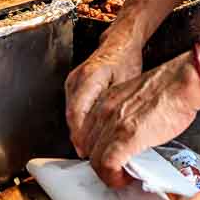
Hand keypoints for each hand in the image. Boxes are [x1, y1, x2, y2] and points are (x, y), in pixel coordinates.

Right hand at [65, 30, 142, 156]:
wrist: (119, 43)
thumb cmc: (125, 59)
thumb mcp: (127, 82)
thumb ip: (117, 104)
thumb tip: (113, 129)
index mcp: (88, 78)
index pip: (76, 114)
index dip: (80, 136)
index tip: (87, 152)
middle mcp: (75, 81)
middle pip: (72, 118)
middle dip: (81, 139)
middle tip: (93, 156)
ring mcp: (72, 83)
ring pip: (72, 116)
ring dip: (81, 132)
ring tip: (94, 149)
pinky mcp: (74, 87)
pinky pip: (74, 111)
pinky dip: (82, 124)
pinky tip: (93, 134)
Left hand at [85, 52, 199, 187]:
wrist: (183, 82)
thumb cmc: (170, 87)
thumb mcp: (138, 97)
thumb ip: (127, 112)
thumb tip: (129, 133)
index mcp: (107, 99)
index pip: (86, 131)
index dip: (96, 149)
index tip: (107, 156)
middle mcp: (105, 110)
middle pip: (87, 147)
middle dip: (100, 162)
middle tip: (117, 169)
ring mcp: (114, 124)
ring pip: (94, 160)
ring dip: (107, 173)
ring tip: (123, 175)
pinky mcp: (127, 137)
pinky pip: (108, 165)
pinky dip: (114, 177)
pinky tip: (126, 178)